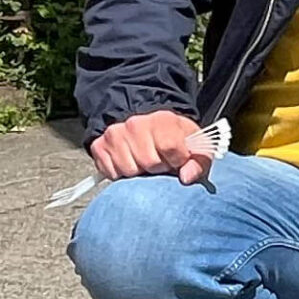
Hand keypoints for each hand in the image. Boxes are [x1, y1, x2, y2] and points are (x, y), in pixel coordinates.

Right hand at [90, 110, 212, 183]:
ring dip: (140, 172)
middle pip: (149, 162)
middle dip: (158, 169)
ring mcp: (115, 134)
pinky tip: (131, 164)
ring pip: (129, 169)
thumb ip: (198, 164)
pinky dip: (121, 175)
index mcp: (163, 120)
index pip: (169, 147)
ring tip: (146, 163)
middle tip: (161, 163)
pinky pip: (111, 173)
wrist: (150, 131)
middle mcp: (136, 123)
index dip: (176, 160)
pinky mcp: (99, 146)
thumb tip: (187, 178)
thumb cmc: (176, 143)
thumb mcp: (197, 151)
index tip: (177, 160)